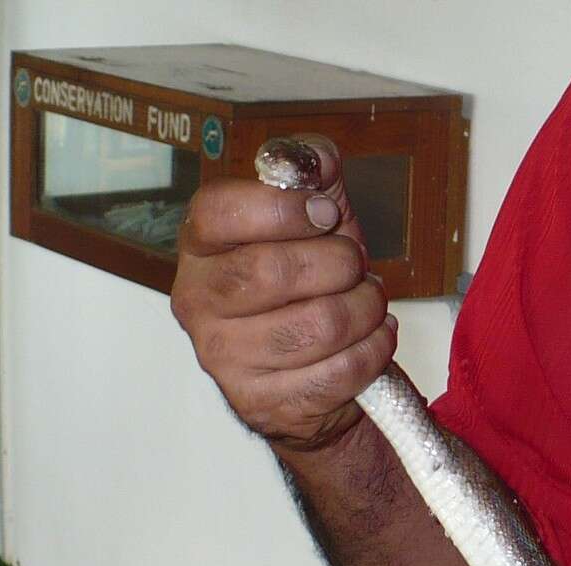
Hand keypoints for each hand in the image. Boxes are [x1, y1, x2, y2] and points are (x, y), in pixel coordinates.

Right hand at [170, 135, 395, 452]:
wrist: (313, 377)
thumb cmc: (309, 288)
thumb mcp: (314, 222)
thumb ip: (313, 177)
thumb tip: (314, 156)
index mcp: (201, 246)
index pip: (219, 211)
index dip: (284, 208)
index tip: (327, 214)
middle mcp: (197, 302)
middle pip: (271, 271)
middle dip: (338, 264)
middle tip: (356, 265)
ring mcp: (223, 358)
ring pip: (313, 326)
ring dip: (364, 309)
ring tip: (370, 303)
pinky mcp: (260, 403)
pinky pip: (335, 373)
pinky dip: (372, 351)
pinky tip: (373, 337)